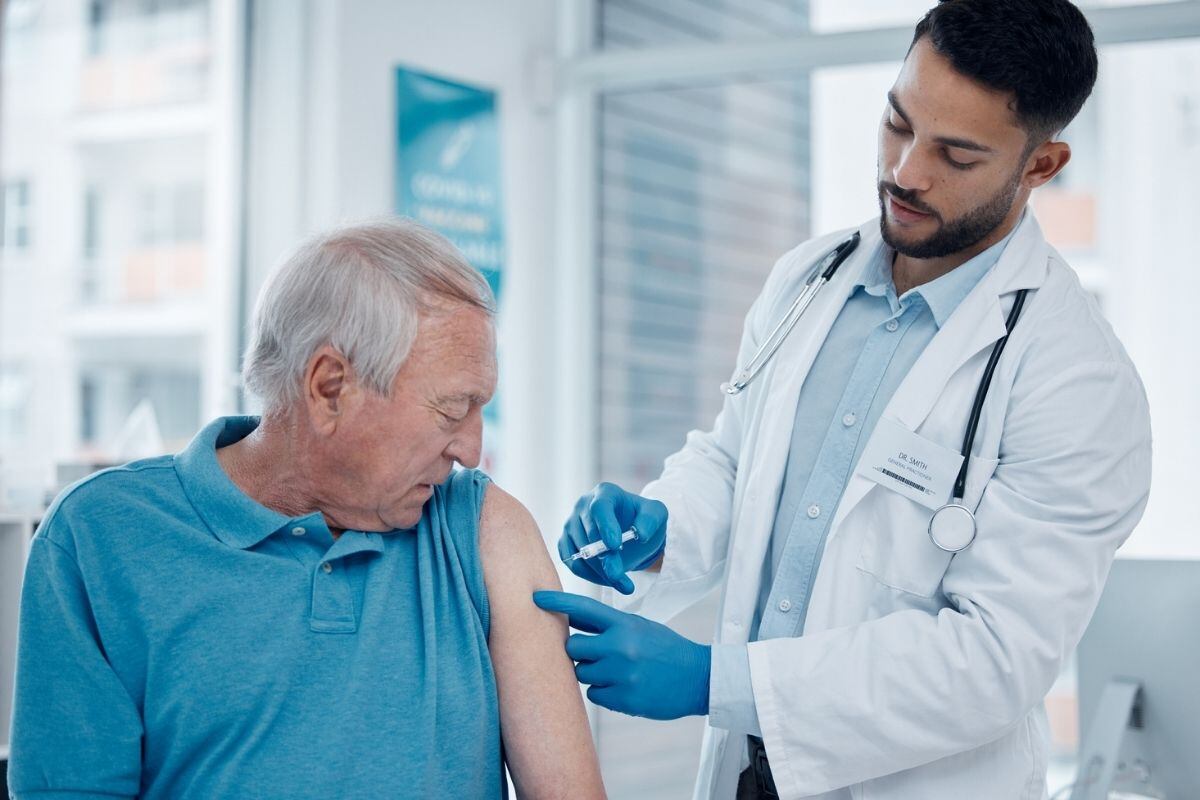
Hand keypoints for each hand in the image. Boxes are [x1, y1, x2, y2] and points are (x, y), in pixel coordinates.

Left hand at [533, 590, 709, 720]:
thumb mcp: (639, 628)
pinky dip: (604, 692)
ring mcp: (621, 675)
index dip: (557, 602)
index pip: (583, 609)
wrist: (698, 678)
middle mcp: (620, 647)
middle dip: (581, 651)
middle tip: (600, 654)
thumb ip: (607, 626)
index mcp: (624, 625)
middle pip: (573, 648)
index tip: (535, 598)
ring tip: (619, 672)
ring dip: (593, 673)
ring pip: (581, 673)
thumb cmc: (666, 650)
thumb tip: (571, 622)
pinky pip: (594, 695)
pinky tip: (625, 687)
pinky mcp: (623, 700)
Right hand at [559, 482, 667, 594]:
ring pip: (580, 552)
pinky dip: (589, 576)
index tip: (615, 546)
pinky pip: (572, 563)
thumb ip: (650, 520)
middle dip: (605, 558)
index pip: (600, 507)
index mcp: (605, 493)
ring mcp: (571, 523)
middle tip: (620, 577)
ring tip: (621, 581)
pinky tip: (607, 579)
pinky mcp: (565, 541)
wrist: (630, 531)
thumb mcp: (656, 514)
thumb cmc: (642, 519)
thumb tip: (640, 534)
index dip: (606, 527)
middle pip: (589, 534)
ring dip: (600, 572)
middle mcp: (583, 505)